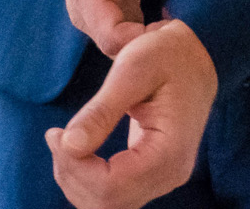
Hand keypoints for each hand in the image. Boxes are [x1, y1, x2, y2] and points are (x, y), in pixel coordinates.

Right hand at [44, 0, 207, 56]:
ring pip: (124, 50)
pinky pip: (128, 38)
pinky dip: (150, 36)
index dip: (145, 42)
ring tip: (183, 28)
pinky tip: (172, 23)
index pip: (112, 37)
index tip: (176, 29)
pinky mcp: (109, 18)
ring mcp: (95, 20)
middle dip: (154, 47)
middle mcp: (86, 14)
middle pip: (119, 51)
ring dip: (153, 43)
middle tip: (188, 32)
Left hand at [45, 20, 216, 208]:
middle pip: (106, 203)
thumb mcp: (132, 68)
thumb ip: (102, 109)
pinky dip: (87, 179)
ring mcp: (162, 179)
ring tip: (65, 140)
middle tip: (56, 135)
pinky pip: (113, 194)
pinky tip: (79, 149)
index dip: (74, 168)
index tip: (55, 133)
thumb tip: (68, 144)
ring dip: (76, 179)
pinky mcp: (151, 175)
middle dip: (71, 174)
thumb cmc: (167, 55)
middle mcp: (169, 175)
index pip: (110, 187)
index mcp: (169, 152)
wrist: (194, 57)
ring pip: (107, 205)